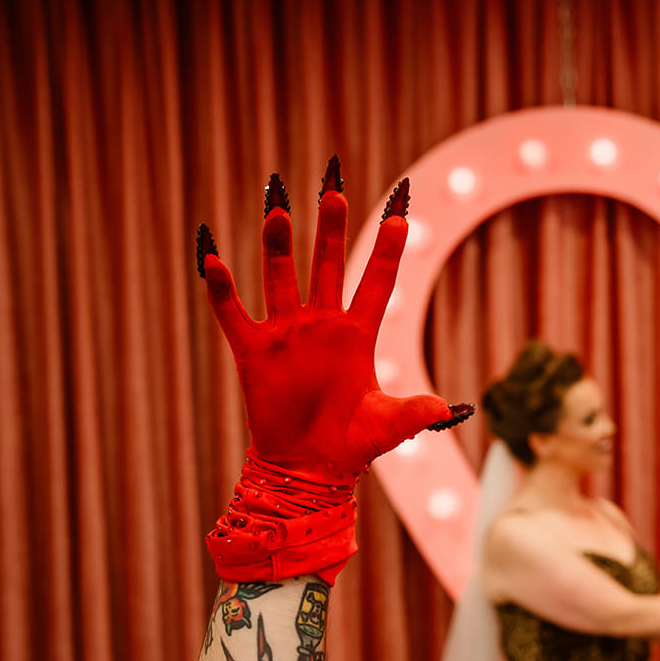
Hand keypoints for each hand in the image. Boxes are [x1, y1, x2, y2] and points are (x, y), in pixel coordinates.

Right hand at [197, 157, 470, 479]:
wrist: (308, 469)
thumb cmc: (353, 445)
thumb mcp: (388, 426)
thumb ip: (414, 412)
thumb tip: (445, 408)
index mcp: (359, 337)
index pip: (376, 284)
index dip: (387, 253)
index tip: (400, 218)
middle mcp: (323, 326)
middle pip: (327, 267)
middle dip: (330, 231)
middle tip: (334, 191)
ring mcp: (287, 335)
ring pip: (281, 278)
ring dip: (278, 245)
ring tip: (278, 208)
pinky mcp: (253, 352)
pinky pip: (233, 314)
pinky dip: (222, 289)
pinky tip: (213, 257)